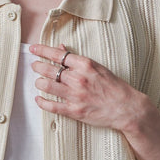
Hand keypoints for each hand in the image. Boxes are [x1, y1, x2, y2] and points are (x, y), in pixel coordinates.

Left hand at [30, 43, 147, 134]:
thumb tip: (61, 49)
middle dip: (38, 66)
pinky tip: (39, 99)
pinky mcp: (74, 111)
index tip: (33, 49)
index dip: (42, 50)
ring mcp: (75, 95)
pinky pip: (52, 106)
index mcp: (85, 65)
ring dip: (39, 82)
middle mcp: (78, 79)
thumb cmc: (114, 86)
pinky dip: (42, 102)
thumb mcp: (98, 67)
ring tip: (38, 81)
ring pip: (47, 86)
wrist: (126, 107)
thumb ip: (77, 60)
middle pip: (49, 69)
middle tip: (35, 66)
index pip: (58, 55)